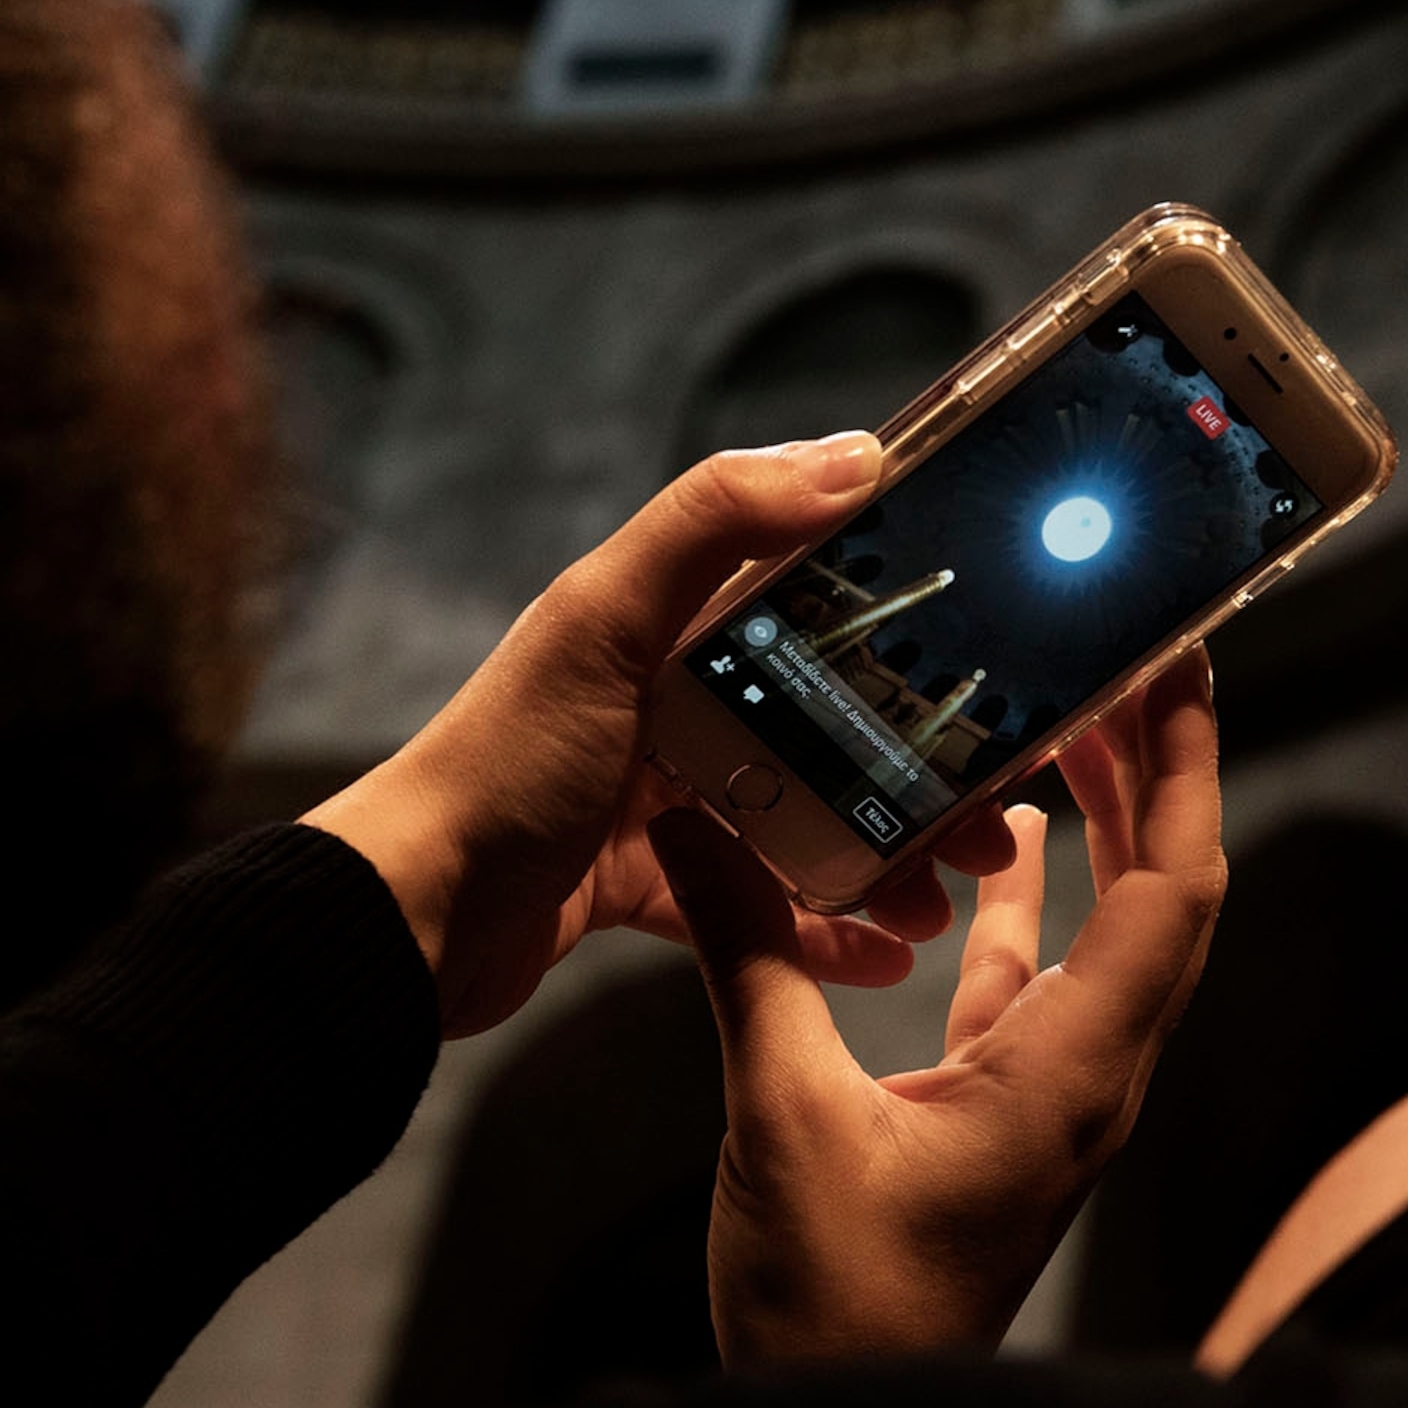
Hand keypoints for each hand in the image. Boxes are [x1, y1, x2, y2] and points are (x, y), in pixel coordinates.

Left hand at [303, 434, 1017, 1038]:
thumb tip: (850, 453)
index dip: (907, 618)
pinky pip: (763, 909)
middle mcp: (671, 700)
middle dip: (922, 763)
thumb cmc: (501, 764)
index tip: (995, 651)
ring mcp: (665, 798)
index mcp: (666, 624)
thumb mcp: (603, 622)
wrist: (409, 919)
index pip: (812, 595)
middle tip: (999, 808)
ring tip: (948, 895)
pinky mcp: (653, 886)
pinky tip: (890, 953)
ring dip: (888, 854)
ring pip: (810, 817)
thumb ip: (713, 523)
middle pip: (831, 721)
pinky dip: (826, 931)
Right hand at [649, 650, 1225, 1363]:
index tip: (1179, 659)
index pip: (1175, 884)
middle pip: (1168, 891)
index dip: (1187, 763)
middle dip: (1157, 768)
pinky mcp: (1003, 1113)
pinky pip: (1040, 980)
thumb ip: (749, 957)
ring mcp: (1056, 1096)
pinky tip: (1001, 834)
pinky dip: (1031, 900)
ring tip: (1067, 714)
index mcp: (1075, 1071)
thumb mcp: (778, 1113)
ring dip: (1103, 825)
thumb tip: (702, 820)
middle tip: (1120, 654)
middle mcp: (1094, 1076)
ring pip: (1111, 931)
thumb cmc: (835, 1304)